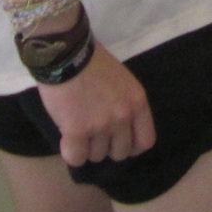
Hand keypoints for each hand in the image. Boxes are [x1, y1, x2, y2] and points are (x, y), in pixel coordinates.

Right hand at [37, 47, 155, 165]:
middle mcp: (123, 116)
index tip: (118, 142)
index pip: (145, 141)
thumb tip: (118, 131)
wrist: (67, 53)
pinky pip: (76, 158)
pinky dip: (70, 152)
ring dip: (86, 147)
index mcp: (137, 102)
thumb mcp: (122, 81)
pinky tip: (66, 139)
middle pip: (120, 153)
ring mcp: (101, 124)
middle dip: (106, 147)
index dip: (131, 147)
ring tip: (77, 127)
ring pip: (96, 156)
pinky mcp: (77, 130)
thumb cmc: (92, 63)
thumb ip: (125, 104)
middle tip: (93, 133)